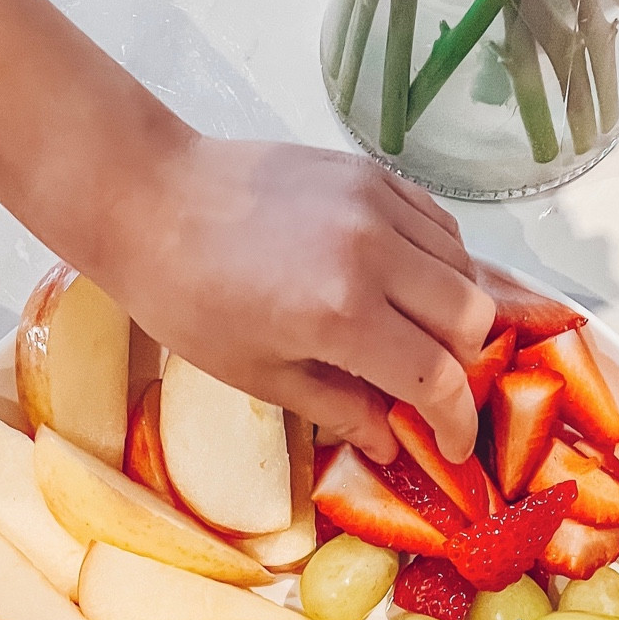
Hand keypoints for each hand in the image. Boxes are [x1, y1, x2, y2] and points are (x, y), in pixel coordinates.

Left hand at [106, 134, 494, 463]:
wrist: (148, 201)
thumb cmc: (187, 298)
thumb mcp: (258, 374)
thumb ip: (338, 408)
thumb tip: (391, 444)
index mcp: (341, 314)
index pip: (437, 378)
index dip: (455, 422)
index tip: (453, 447)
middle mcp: (374, 253)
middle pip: (470, 319)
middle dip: (459, 366)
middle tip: (426, 387)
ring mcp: (376, 203)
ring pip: (465, 268)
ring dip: (453, 313)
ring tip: (414, 334)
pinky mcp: (369, 172)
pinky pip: (438, 223)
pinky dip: (440, 262)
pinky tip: (406, 283)